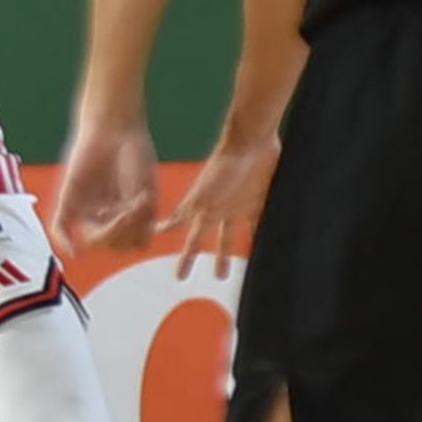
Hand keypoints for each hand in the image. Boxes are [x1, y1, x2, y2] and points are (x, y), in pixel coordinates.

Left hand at [54, 119, 159, 253]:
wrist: (115, 128)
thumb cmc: (135, 155)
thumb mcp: (145, 191)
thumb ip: (141, 219)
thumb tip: (135, 245)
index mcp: (128, 215)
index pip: (132, 243)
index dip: (139, 235)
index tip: (146, 211)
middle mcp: (107, 215)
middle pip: (114, 244)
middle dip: (127, 231)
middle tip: (134, 208)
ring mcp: (87, 209)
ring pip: (95, 239)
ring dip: (110, 231)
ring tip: (122, 209)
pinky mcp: (68, 199)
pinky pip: (61, 227)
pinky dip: (65, 241)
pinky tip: (74, 251)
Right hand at [162, 133, 278, 278]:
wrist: (250, 142)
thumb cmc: (224, 164)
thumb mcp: (202, 192)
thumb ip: (185, 210)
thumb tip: (159, 229)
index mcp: (202, 210)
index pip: (185, 235)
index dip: (182, 254)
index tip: (176, 274)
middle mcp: (216, 212)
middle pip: (204, 240)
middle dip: (196, 258)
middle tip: (189, 278)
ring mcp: (237, 208)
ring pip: (229, 237)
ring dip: (225, 255)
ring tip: (222, 274)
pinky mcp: (258, 203)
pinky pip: (258, 226)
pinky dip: (259, 238)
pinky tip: (262, 251)